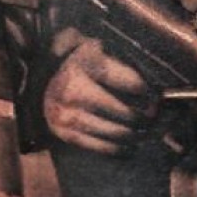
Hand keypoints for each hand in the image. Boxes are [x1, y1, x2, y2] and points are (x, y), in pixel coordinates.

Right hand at [43, 36, 155, 153]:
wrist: (39, 77)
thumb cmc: (78, 61)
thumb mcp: (96, 48)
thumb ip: (122, 58)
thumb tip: (154, 85)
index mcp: (85, 61)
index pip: (127, 81)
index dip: (146, 91)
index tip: (156, 97)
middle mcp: (72, 87)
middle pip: (120, 110)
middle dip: (142, 117)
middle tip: (153, 118)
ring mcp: (65, 112)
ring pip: (111, 130)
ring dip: (132, 135)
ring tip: (144, 133)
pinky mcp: (62, 131)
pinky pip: (96, 146)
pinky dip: (115, 149)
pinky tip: (127, 147)